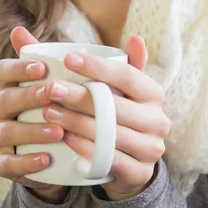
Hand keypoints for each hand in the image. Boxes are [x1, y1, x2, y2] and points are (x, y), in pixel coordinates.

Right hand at [0, 27, 67, 202]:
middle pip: (5, 99)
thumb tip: (17, 28)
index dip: (19, 68)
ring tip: (58, 131)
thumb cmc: (52, 108)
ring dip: (32, 131)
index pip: (2, 71)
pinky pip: (6, 164)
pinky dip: (26, 162)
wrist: (53, 153)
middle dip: (30, 96)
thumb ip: (39, 56)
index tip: (42, 67)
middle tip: (54, 94)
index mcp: (6, 86)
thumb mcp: (51, 82)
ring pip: (6, 132)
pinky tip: (47, 158)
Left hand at [41, 36, 169, 200]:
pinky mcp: (139, 172)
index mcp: (153, 93)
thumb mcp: (117, 87)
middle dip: (78, 95)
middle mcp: (158, 120)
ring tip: (48, 112)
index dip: (97, 66)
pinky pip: (107, 158)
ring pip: (108, 132)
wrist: (130, 162)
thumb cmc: (117, 112)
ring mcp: (151, 148)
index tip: (68, 58)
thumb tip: (134, 35)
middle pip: (114, 105)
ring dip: (74, 122)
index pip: (126, 74)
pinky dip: (82, 147)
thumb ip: (114, 62)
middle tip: (49, 89)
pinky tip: (63, 137)